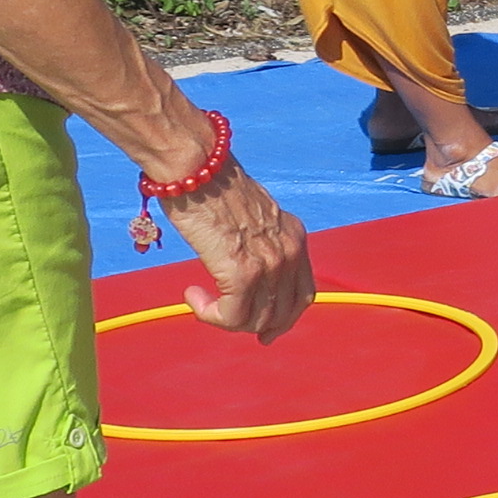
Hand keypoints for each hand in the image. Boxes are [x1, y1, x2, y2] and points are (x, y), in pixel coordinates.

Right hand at [164, 166, 314, 341]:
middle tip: (225, 320)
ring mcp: (269, 264)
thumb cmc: (212, 185)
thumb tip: (246, 272)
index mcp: (295, 236)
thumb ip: (258, 243)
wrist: (197, 167)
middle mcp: (290, 251)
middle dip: (254, 326)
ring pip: (255, 319)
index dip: (285, 318)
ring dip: (225, 319)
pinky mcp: (242, 273)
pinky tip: (193, 295)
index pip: (304, 294)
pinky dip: (209, 314)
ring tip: (200, 299)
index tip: (264, 331)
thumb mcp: (251, 215)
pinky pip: (231, 316)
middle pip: (283, 313)